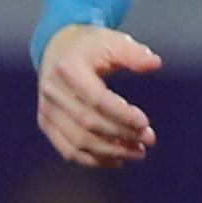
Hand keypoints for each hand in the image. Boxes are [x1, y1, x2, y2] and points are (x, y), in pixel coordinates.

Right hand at [36, 23, 160, 165]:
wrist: (58, 48)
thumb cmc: (92, 46)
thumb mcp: (113, 41)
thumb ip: (134, 53)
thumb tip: (155, 64)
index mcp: (68, 67)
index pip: (95, 98)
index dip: (121, 114)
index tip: (145, 123)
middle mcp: (52, 90)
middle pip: (89, 123)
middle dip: (122, 135)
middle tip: (149, 140)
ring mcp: (47, 109)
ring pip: (79, 142)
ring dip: (111, 152)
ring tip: (138, 152)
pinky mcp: (46, 123)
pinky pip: (68, 150)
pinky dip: (93, 160)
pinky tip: (117, 161)